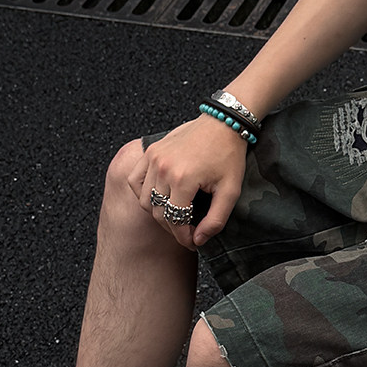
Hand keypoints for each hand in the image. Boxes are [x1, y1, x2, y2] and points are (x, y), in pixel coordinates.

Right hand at [128, 114, 249, 249]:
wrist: (223, 124)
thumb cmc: (229, 156)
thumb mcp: (230, 191)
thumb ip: (215, 220)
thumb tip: (198, 240)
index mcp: (183, 179)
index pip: (175, 220)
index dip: (183, 237)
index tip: (193, 242)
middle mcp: (163, 168)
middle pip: (158, 212)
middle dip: (173, 227)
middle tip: (187, 231)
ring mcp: (153, 158)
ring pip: (145, 200)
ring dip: (158, 212)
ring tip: (176, 215)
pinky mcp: (150, 151)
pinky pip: (136, 180)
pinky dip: (143, 193)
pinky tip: (160, 197)